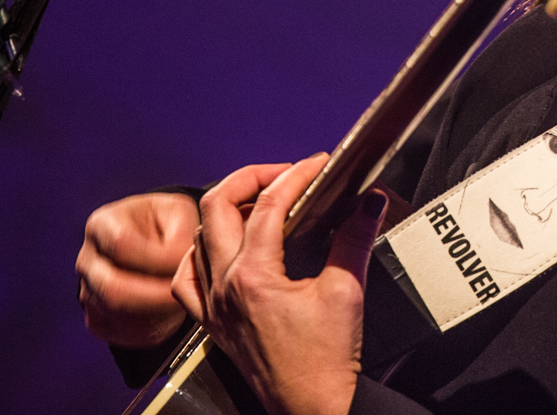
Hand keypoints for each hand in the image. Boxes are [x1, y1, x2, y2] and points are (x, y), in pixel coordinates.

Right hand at [77, 191, 199, 347]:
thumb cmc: (168, 228)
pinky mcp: (96, 319)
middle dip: (153, 295)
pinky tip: (166, 314)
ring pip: (116, 314)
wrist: (156, 252)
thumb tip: (183, 259)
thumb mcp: (180, 215)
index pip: (120, 244)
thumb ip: (183, 232)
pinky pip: (119, 332)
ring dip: (152, 312)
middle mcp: (88, 260)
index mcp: (103, 224)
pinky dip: (148, 328)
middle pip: (112, 287)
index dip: (154, 258)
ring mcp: (87, 291)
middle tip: (182, 295)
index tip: (182, 265)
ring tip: (178, 304)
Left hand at [172, 155, 387, 414]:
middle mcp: (224, 288)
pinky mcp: (214, 324)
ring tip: (259, 203)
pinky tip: (221, 248)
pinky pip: (187, 279)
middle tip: (283, 173)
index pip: (270, 204)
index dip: (297, 175)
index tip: (318, 166)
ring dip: (226, 210)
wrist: (313, 408)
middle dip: (251, 178)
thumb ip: (356, 238)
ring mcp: (214, 306)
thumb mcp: (348, 291)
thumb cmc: (326, 363)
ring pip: (198, 237)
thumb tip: (369, 202)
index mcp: (254, 276)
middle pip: (216, 207)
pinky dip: (201, 253)